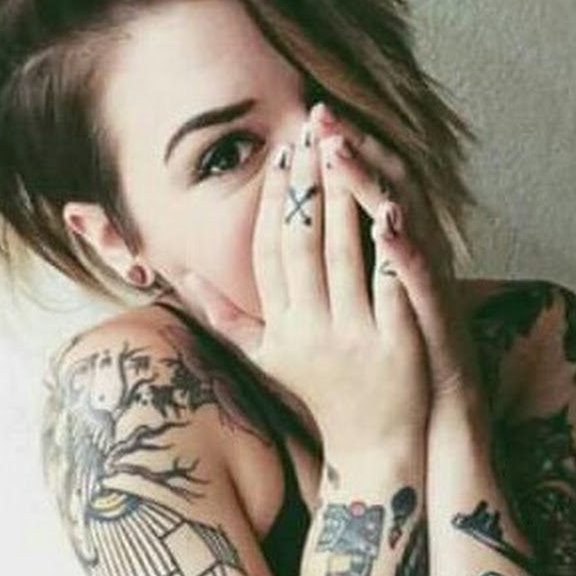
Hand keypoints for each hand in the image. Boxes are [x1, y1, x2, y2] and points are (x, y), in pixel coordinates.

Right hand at [179, 117, 429, 457]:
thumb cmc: (320, 392)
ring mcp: (352, 338)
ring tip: (346, 149)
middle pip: (302, 244)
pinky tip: (391, 205)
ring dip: (343, 198)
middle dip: (308, 184)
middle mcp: (308, 330)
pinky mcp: (394, 344)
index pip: (270, 252)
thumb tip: (181, 278)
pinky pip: (390, 282)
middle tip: (314, 131)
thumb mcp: (265, 358)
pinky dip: (390, 243)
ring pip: (343, 255)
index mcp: (279, 328)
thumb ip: (225, 319)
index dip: (275, 203)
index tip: (285, 158)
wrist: (372, 444)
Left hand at [308, 103, 482, 402]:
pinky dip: (403, 246)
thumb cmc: (391, 352)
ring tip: (341, 151)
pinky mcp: (437, 309)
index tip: (296, 128)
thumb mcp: (357, 303)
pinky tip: (383, 222)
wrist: (431, 404)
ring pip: (402, 217)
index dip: (330, 157)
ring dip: (371, 183)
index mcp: (385, 249)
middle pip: (380, 185)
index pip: (356, 190)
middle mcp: (410, 250)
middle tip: (319, 115)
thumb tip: (286, 242)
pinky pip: (421, 272)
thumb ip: (328, 269)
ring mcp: (425, 276)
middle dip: (349, 150)